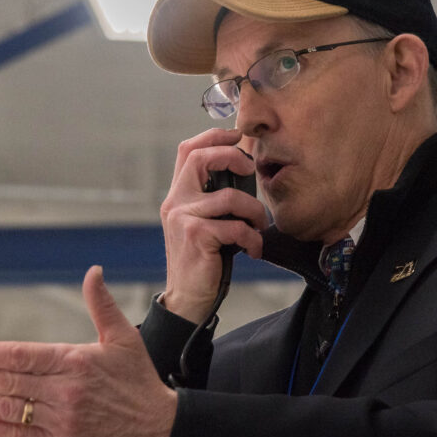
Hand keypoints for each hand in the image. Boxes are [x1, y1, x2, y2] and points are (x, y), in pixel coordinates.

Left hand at [0, 266, 176, 436]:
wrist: (158, 428)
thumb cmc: (139, 381)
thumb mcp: (124, 337)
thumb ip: (102, 304)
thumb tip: (93, 272)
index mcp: (77, 360)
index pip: (22, 356)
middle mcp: (65, 390)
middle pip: (7, 382)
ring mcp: (61, 419)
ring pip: (6, 407)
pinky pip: (17, 434)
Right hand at [160, 128, 267, 321]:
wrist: (188, 299)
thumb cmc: (203, 260)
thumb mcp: (204, 222)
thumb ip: (214, 198)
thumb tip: (245, 169)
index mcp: (178, 195)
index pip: (188, 150)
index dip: (213, 136)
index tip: (239, 137)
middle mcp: (175, 202)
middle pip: (199, 158)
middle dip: (233, 156)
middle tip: (252, 169)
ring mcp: (183, 218)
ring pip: (230, 196)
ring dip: (255, 211)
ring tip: (261, 226)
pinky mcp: (197, 236)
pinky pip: (236, 227)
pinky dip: (252, 238)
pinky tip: (253, 250)